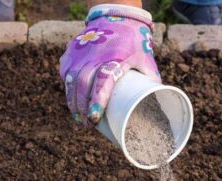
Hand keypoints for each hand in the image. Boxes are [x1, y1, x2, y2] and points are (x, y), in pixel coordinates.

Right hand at [60, 4, 159, 125]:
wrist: (116, 15)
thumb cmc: (134, 41)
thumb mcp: (146, 58)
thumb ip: (150, 79)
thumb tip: (155, 100)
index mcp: (114, 58)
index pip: (102, 81)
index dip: (97, 101)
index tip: (95, 117)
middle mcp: (94, 56)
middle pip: (82, 85)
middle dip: (82, 108)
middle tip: (86, 124)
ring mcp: (80, 53)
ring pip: (70, 80)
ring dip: (72, 101)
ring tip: (78, 117)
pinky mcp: (72, 51)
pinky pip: (66, 72)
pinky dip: (67, 87)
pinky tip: (71, 98)